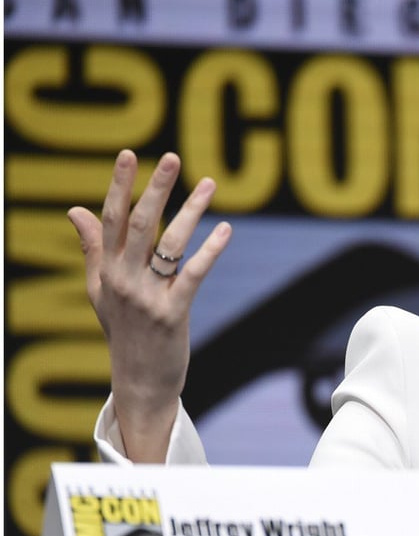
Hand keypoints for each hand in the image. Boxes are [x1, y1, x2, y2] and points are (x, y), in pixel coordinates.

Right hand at [68, 150, 230, 461]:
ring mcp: (147, 297)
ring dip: (190, 211)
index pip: (111, 219)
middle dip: (155, 188)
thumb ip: (92, 248)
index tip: (129, 155)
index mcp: (106, 271)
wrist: (139, 381)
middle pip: (139, 224)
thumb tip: (75, 209)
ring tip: (208, 183)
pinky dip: (210, 250)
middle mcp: (122, 280)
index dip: (120, 185)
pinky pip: (193, 274)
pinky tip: (225, 229)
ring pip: (168, 244)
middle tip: (172, 157)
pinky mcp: (172, 313)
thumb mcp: (101, 290)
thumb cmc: (124, 331)